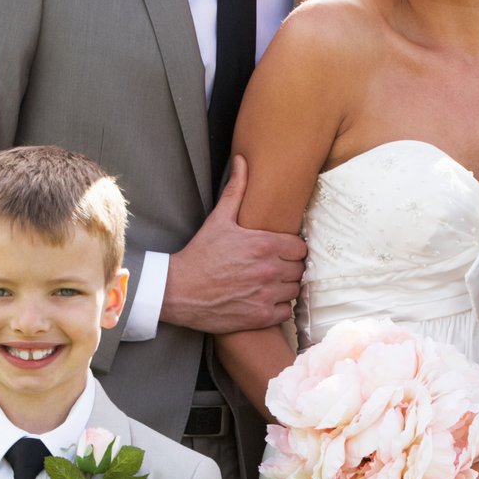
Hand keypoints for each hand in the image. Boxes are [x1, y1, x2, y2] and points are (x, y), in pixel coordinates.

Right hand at [161, 157, 308, 334]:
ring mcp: (266, 295)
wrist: (178, 291)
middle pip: (300, 269)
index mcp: (265, 245)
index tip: (282, 251)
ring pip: (295, 290)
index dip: (292, 249)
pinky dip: (278, 307)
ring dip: (286, 287)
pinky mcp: (261, 317)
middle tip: (275, 267)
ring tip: (270, 284)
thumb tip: (243, 161)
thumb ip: (236, 189)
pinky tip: (264, 300)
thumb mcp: (219, 219)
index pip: (301, 248)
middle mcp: (270, 270)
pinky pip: (286, 311)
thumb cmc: (200, 254)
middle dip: (290, 267)